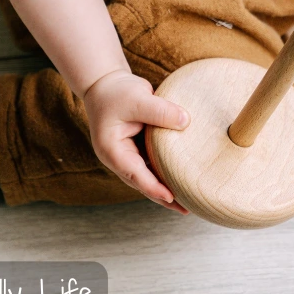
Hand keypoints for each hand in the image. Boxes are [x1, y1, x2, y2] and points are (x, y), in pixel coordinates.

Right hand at [82, 70, 191, 213]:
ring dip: (166, 187)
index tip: (171, 197)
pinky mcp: (137, 149)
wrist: (104, 83)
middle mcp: (119, 157)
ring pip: (148, 176)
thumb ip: (161, 110)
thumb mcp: (138, 97)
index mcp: (112, 150)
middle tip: (186, 209)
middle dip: (163, 196)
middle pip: (143, 183)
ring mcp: (128, 155)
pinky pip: (153, 164)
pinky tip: (182, 177)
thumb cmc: (116, 91)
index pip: (135, 174)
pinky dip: (166, 172)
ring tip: (188, 200)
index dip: (153, 187)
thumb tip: (186, 122)